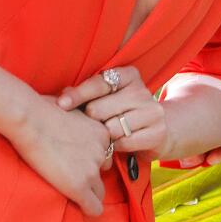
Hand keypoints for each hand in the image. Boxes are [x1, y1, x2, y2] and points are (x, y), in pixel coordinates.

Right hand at [9, 91, 116, 216]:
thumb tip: (68, 99)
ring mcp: (92, 170)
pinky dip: (87, 209)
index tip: (76, 158)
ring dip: (87, 190)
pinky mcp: (80, 186)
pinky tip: (78, 205)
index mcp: (101, 132)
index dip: (90, 156)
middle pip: (104, 171)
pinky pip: (95, 209)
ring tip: (68, 187)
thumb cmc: (40, 107)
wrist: (29, 119)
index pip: (105, 153)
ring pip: (100, 192)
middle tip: (70, 171)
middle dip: (91, 173)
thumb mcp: (68, 103)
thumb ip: (76, 112)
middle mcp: (102, 151)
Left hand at [56, 64, 170, 158]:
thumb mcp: (109, 97)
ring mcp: (152, 112)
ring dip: (103, 135)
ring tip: (106, 135)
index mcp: (129, 75)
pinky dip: (116, 147)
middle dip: (91, 120)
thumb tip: (63, 96)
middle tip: (92, 125)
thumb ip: (88, 94)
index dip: (78, 94)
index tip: (61, 104)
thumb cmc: (123, 111)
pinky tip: (116, 144)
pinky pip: (123, 143)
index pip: (98, 83)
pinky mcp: (157, 133)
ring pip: (110, 128)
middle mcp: (142, 91)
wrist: (159, 130)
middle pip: (99, 108)